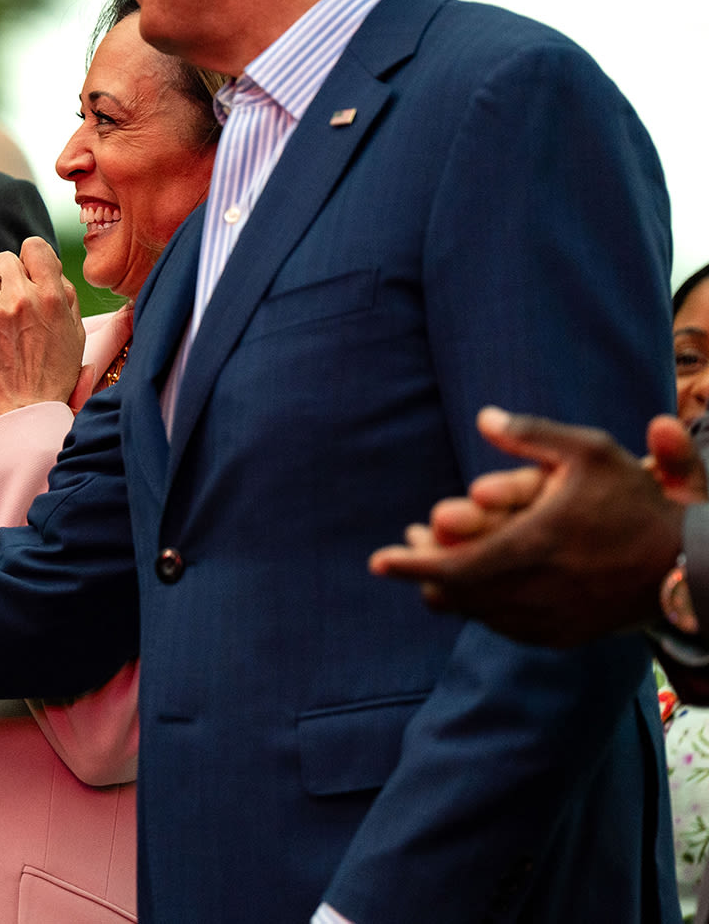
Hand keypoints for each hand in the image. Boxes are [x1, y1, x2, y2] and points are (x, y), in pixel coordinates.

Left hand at [0, 236, 82, 418]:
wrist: (28, 408)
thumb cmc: (55, 372)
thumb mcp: (75, 331)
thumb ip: (64, 294)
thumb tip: (49, 266)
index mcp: (52, 296)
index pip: (34, 246)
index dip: (31, 257)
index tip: (29, 272)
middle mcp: (23, 298)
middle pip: (4, 258)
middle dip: (7, 274)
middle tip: (11, 296)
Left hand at [368, 407, 690, 645]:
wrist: (688, 567)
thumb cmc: (637, 502)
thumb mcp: (590, 453)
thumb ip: (531, 436)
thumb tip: (483, 416)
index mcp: (532, 549)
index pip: (451, 568)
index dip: (410, 565)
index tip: (376, 560)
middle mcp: (535, 593)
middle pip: (454, 595)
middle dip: (424, 572)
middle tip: (410, 546)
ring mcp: (549, 621)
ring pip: (476, 613)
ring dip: (453, 588)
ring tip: (438, 559)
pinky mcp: (562, 636)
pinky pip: (504, 626)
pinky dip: (484, 605)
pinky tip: (480, 580)